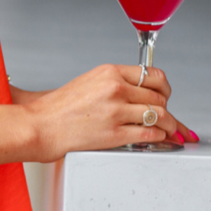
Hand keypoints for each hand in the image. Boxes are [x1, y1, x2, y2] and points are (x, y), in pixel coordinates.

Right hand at [21, 65, 193, 161]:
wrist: (40, 125)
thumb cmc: (58, 108)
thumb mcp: (89, 82)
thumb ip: (115, 84)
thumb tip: (140, 93)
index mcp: (110, 72)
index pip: (153, 75)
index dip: (164, 88)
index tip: (165, 95)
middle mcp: (115, 88)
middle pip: (159, 97)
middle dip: (168, 108)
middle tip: (167, 116)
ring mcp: (116, 111)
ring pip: (159, 115)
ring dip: (169, 125)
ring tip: (170, 130)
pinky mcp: (115, 133)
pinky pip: (150, 133)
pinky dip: (159, 137)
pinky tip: (157, 138)